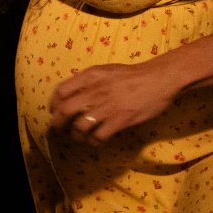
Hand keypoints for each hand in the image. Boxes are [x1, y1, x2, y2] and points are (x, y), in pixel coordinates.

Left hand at [48, 61, 180, 145]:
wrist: (158, 79)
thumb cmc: (132, 75)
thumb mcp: (106, 70)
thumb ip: (89, 80)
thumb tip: (73, 94)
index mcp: (91, 76)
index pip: (61, 90)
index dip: (54, 104)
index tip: (54, 111)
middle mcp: (95, 91)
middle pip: (65, 111)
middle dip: (58, 123)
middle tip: (59, 129)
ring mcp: (107, 106)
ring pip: (80, 127)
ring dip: (76, 135)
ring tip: (79, 137)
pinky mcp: (120, 120)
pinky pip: (98, 137)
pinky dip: (94, 142)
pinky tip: (96, 141)